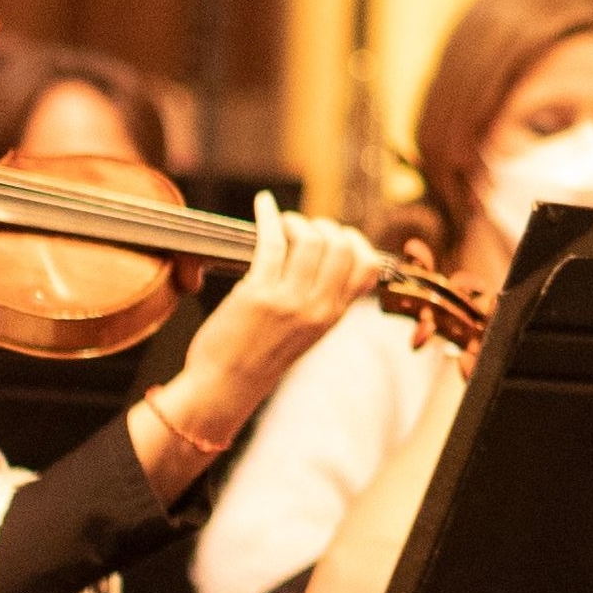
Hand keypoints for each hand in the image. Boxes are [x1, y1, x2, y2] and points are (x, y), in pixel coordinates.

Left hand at [172, 194, 395, 442]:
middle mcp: (317, 307)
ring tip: (284, 223)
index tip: (336, 235)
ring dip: (296, 221)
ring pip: (310, 240)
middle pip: (340, 246)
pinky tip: (263, 205)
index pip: (367, 266)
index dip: (355, 241)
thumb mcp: (309, 333)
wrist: (225, 386)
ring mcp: (288, 301)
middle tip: (305, 227)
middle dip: (325, 226)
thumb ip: (324, 300)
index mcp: (333, 315)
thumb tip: (332, 256)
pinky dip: (268, 216)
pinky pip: (271, 242)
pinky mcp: (257, 294)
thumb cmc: (261, 357)